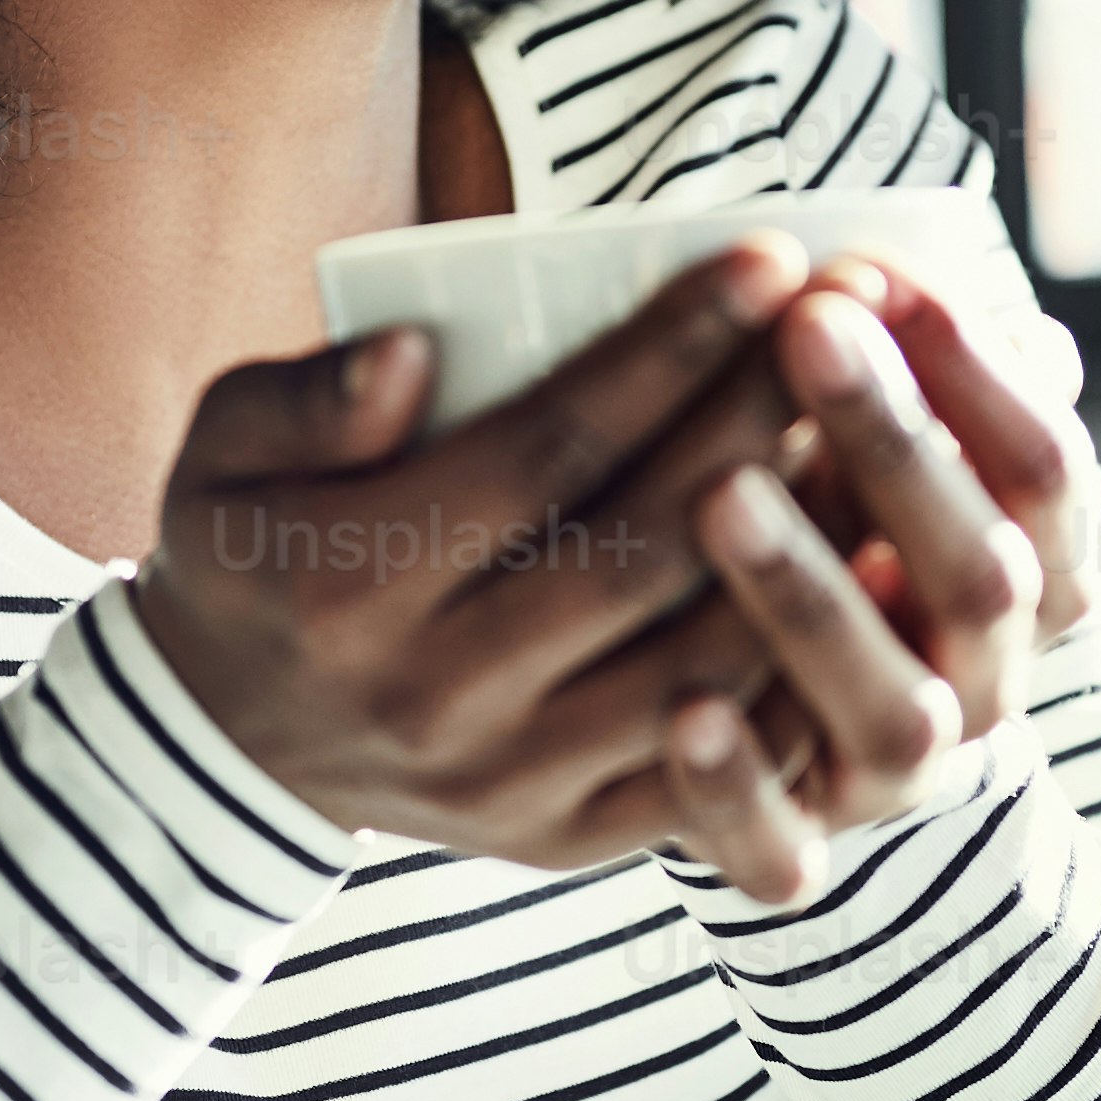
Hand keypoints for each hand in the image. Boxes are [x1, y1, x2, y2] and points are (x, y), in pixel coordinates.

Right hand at [130, 237, 835, 892]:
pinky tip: (857, 587)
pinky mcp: (562, 841)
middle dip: (765, 425)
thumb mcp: (222, 452)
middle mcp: (436, 695)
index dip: (666, 354)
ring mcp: (507, 781)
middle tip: (852, 325)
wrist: (230, 747)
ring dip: (806, 554)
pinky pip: (712, 774)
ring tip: (878, 440)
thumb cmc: (253, 552)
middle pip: (646, 551)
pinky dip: (795, 681)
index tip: (768, 259)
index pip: (543, 452)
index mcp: (351, 586)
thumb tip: (414, 351)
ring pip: (698, 665)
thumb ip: (305, 396)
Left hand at [655, 254, 1094, 906]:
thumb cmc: (844, 546)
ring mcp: (903, 777)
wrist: (810, 749)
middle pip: (977, 568)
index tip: (877, 272)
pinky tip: (679, 712)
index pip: (1046, 471)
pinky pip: (785, 848)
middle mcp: (990, 679)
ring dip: (812, 596)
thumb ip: (917, 390)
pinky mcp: (807, 856)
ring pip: (892, 707)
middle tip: (807, 332)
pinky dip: (737, 785)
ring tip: (721, 494)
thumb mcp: (895, 465)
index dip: (975, 372)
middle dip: (896, 445)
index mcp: (1035, 576)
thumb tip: (938, 291)